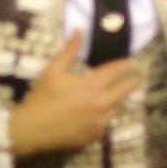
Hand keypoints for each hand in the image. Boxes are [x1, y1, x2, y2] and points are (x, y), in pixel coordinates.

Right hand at [8, 34, 137, 157]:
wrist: (34, 129)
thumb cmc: (43, 96)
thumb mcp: (54, 69)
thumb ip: (70, 50)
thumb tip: (79, 31)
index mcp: (92, 85)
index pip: (115, 72)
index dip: (125, 66)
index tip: (131, 62)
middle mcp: (102, 104)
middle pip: (125, 91)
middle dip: (130, 83)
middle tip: (132, 79)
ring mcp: (100, 122)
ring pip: (117, 108)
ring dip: (116, 101)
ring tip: (113, 96)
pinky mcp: (96, 136)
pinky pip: (106, 124)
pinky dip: (104, 117)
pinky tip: (98, 114)